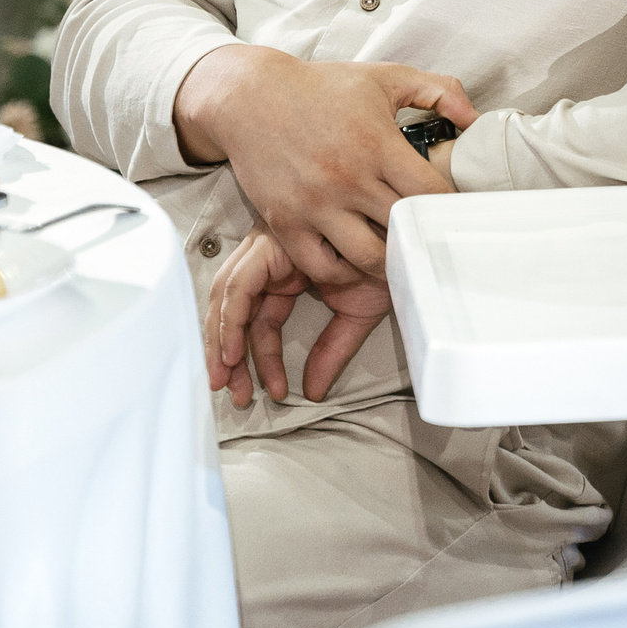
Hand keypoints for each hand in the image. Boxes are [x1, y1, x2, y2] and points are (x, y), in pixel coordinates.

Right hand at [174, 47, 473, 286]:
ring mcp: (314, 204)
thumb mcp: (386, 77)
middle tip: (430, 239)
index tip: (452, 209)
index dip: (449, 206)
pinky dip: (343, 270)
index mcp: (378, 145)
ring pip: (367, 258)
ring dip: (388, 261)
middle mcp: (348, 179)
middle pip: (403, 230)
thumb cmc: (323, 87)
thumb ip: (440, 91)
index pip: (430, 194)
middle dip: (422, 237)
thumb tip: (475, 119)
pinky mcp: (284, 222)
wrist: (250, 97)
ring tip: (397, 253)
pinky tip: (355, 257)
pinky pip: (321, 266)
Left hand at [204, 228, 394, 406]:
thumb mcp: (356, 315)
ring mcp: (266, 247)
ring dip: (221, 342)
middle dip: (227, 356)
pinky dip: (231, 319)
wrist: (405, 233)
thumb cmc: (387, 259)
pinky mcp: (268, 244)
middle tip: (235, 394)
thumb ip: (332, 350)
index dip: (258, 360)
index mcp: (287, 270)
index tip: (266, 392)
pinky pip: (238, 286)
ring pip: (225, 299)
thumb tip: (314, 391)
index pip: (257, 320)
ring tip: (228, 380)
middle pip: (233, 310)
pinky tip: (234, 351)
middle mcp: (270, 258)